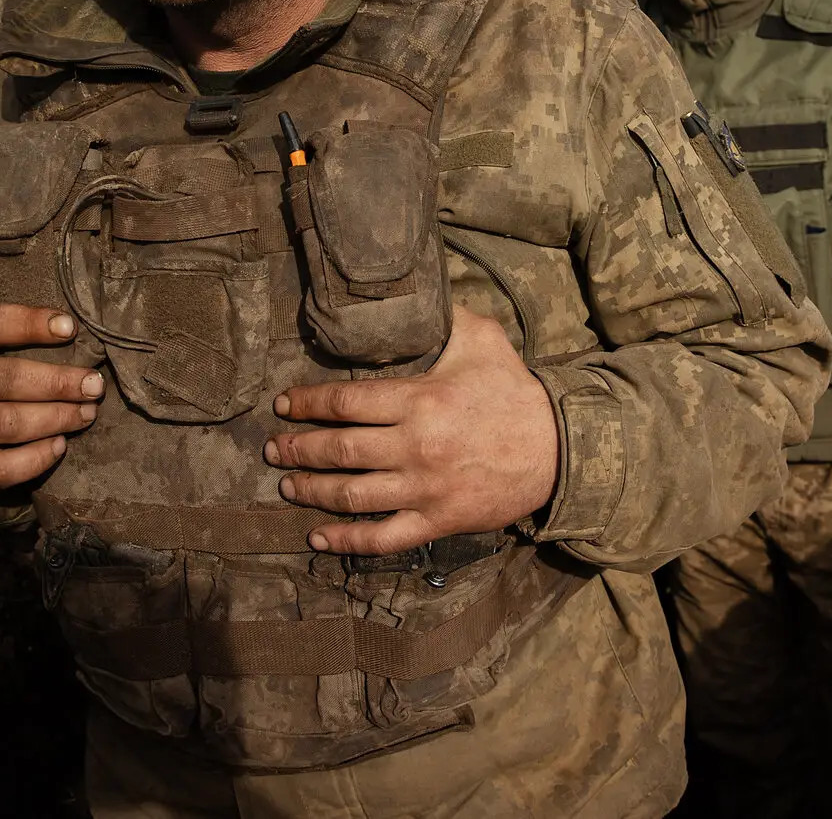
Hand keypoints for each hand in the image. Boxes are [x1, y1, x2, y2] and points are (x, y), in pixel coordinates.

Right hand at [0, 305, 102, 489]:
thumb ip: (23, 334)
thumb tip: (76, 331)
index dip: (30, 323)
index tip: (71, 327)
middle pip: (6, 380)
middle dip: (58, 383)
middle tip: (95, 385)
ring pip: (8, 424)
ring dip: (56, 419)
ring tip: (87, 413)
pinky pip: (0, 467)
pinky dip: (35, 459)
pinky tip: (60, 445)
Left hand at [264, 306, 558, 556]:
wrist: (558, 448)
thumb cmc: (515, 391)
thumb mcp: (483, 339)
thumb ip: (445, 316)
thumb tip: (417, 291)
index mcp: (420, 400)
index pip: (345, 402)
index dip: (307, 404)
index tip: (284, 404)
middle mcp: (415, 446)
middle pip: (339, 450)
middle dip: (298, 449)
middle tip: (273, 448)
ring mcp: (425, 488)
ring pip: (351, 495)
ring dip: (311, 490)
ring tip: (287, 483)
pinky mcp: (438, 520)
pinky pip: (382, 537)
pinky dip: (346, 540)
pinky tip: (318, 537)